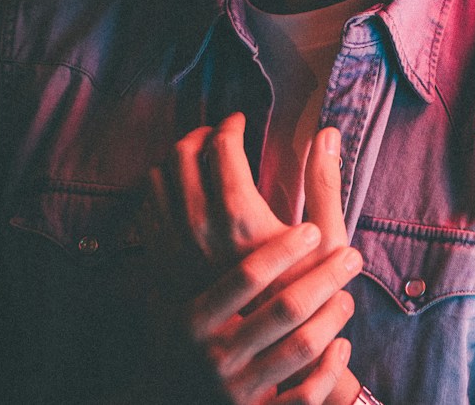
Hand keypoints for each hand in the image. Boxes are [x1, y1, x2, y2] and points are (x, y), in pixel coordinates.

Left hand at [144, 116, 362, 404]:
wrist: (267, 351)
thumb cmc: (303, 295)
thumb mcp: (328, 240)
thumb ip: (326, 182)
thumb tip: (328, 132)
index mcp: (240, 218)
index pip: (222, 147)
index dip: (231, 125)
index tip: (240, 122)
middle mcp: (200, 229)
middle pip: (184, 155)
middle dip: (201, 134)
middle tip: (217, 133)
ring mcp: (176, 247)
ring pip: (159, 177)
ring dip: (177, 157)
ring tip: (198, 155)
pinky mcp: (162, 262)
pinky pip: (146, 207)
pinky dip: (158, 186)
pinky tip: (178, 187)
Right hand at [184, 221, 361, 404]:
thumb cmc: (181, 345)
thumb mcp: (172, 304)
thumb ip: (193, 259)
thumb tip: (221, 205)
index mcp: (194, 319)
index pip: (246, 275)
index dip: (283, 249)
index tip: (311, 230)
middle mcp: (215, 355)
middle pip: (286, 306)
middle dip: (326, 276)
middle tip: (351, 257)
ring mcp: (237, 390)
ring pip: (303, 346)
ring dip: (334, 317)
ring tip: (347, 297)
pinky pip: (308, 394)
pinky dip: (331, 368)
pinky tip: (342, 345)